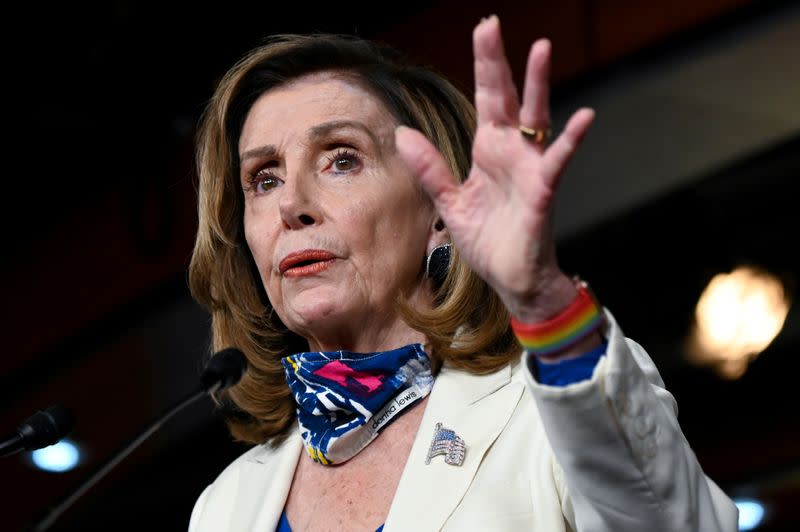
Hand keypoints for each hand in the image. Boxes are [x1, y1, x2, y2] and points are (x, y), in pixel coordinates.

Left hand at [395, 15, 594, 321]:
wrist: (512, 279)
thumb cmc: (489, 241)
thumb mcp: (451, 202)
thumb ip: (430, 169)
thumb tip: (404, 134)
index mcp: (489, 152)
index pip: (487, 100)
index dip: (485, 66)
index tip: (484, 29)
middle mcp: (511, 153)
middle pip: (506, 98)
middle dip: (499, 62)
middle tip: (492, 24)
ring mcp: (529, 169)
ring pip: (536, 119)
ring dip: (538, 85)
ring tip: (541, 48)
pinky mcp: (542, 192)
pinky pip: (558, 162)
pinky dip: (571, 141)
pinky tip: (582, 117)